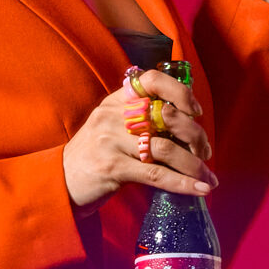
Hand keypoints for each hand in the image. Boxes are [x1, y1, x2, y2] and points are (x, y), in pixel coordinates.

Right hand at [62, 68, 216, 214]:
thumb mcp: (113, 125)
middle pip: (167, 116)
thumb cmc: (97, 154)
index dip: (180, 91)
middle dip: (196, 136)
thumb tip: (189, 126)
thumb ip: (142, 118)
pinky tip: (201, 188)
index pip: (153, 80)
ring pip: (167, 148)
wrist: (60, 181)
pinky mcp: (113, 168)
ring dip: (194, 165)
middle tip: (206, 152)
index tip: (196, 110)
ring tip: (208, 177)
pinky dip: (183, 183)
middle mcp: (114, 115)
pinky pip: (157, 174)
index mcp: (118, 100)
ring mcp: (112, 140)